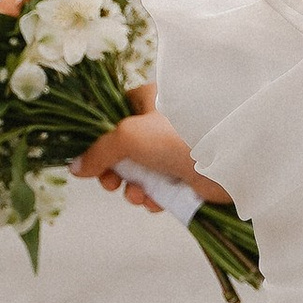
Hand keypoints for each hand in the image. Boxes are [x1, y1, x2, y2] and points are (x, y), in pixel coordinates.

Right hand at [74, 96, 227, 212]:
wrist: (227, 160)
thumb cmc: (177, 136)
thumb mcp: (128, 136)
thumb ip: (98, 151)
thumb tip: (75, 167)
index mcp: (150, 100)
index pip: (114, 115)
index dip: (99, 139)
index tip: (91, 160)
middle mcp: (161, 122)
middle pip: (123, 149)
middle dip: (114, 171)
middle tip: (110, 184)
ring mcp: (174, 148)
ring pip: (140, 171)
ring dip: (133, 188)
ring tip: (138, 196)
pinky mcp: (186, 172)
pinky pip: (159, 186)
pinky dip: (153, 196)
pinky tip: (155, 202)